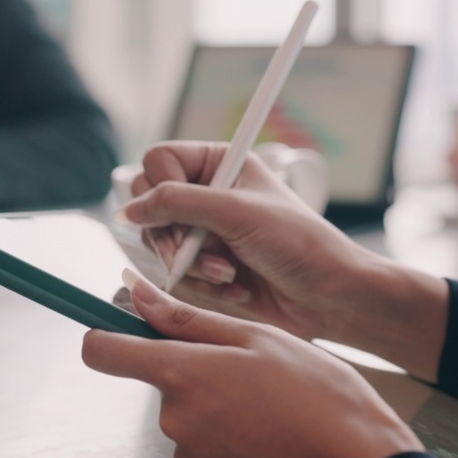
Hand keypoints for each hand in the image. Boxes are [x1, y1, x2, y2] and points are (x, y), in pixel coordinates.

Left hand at [83, 271, 422, 457]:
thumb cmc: (318, 395)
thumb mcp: (258, 338)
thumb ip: (188, 318)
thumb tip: (134, 292)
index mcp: (181, 373)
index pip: (103, 352)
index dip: (104, 336)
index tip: (119, 329)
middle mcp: (174, 419)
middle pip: (162, 382)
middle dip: (196, 372)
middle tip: (251, 372)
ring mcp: (190, 457)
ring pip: (188, 416)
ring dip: (217, 407)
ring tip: (270, 407)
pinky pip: (207, 449)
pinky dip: (230, 440)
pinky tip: (270, 436)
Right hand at [118, 142, 447, 380]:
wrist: (328, 295)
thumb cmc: (298, 243)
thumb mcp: (237, 213)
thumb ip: (179, 204)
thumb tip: (128, 210)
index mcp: (220, 165)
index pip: (159, 161)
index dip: (160, 188)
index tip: (177, 213)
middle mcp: (208, 194)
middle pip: (150, 205)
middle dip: (174, 236)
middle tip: (198, 251)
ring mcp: (205, 231)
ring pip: (160, 244)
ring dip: (193, 265)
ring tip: (229, 273)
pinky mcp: (207, 266)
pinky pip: (177, 274)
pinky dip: (203, 285)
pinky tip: (236, 287)